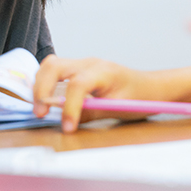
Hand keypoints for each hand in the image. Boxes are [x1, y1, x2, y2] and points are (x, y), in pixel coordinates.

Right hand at [33, 55, 155, 132]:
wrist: (151, 86)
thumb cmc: (140, 97)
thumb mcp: (118, 109)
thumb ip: (91, 112)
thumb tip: (65, 120)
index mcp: (103, 71)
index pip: (78, 85)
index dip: (69, 107)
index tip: (67, 127)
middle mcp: (88, 63)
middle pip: (54, 67)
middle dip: (42, 90)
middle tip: (39, 113)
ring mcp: (81, 64)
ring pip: (50, 65)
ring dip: (40, 85)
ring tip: (39, 107)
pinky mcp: (77, 69)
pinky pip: (54, 71)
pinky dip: (44, 83)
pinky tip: (45, 99)